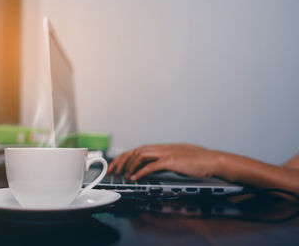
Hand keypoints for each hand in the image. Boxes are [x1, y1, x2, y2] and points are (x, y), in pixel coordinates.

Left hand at [107, 143, 221, 180]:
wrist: (213, 160)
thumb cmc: (197, 162)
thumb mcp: (176, 160)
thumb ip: (163, 162)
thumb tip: (151, 169)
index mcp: (162, 148)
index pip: (138, 150)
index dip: (125, 157)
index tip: (116, 165)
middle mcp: (162, 148)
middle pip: (135, 151)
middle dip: (121, 160)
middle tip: (112, 170)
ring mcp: (166, 153)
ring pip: (140, 155)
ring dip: (129, 166)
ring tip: (122, 174)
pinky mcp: (171, 161)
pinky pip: (151, 166)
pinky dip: (141, 172)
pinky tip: (135, 177)